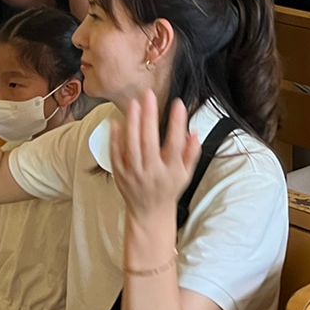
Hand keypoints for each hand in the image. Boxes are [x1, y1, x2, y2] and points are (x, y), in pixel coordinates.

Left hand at [111, 90, 200, 222]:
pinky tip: (117, 121)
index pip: (174, 144)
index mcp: (170, 172)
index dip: (177, 123)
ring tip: (134, 103)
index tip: (179, 104)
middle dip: (149, 116)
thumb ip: (191, 154)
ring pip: (131, 145)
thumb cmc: (169, 190)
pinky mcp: (120, 174)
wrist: (149, 213)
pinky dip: (116, 138)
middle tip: (149, 95)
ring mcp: (133, 174)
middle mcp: (151, 172)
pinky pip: (116, 154)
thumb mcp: (186, 175)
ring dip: (132, 122)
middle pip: (149, 141)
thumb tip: (194, 132)